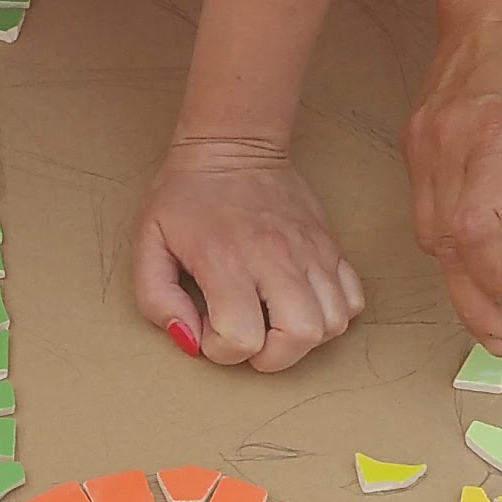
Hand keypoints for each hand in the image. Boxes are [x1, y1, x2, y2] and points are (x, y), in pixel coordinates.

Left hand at [129, 136, 365, 371]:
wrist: (232, 145)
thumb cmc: (186, 196)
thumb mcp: (148, 244)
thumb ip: (157, 300)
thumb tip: (188, 340)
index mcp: (226, 259)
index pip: (241, 339)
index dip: (221, 350)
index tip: (209, 328)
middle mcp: (275, 257)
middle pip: (300, 336)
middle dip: (272, 356)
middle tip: (250, 338)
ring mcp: (310, 251)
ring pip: (333, 322)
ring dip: (305, 337)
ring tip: (276, 321)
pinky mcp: (330, 246)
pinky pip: (353, 298)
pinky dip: (333, 313)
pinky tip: (302, 303)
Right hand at [400, 0, 501, 355]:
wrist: (499, 3)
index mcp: (496, 137)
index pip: (476, 231)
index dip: (493, 278)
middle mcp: (448, 143)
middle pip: (445, 244)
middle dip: (471, 298)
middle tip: (499, 337)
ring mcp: (423, 143)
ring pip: (428, 232)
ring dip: (458, 274)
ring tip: (490, 304)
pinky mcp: (413, 143)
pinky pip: (424, 208)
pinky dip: (449, 240)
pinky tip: (474, 256)